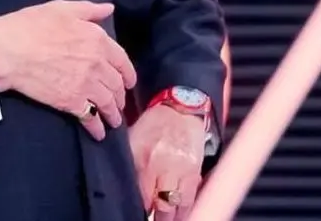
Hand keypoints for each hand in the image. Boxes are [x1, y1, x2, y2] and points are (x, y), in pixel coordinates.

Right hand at [0, 0, 136, 140]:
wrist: (9, 51)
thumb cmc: (31, 25)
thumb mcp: (61, 8)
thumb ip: (89, 9)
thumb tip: (109, 9)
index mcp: (98, 40)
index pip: (122, 61)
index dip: (128, 73)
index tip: (129, 82)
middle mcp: (98, 64)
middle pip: (116, 84)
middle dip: (120, 96)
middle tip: (119, 103)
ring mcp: (86, 85)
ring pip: (108, 103)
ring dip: (113, 114)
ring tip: (113, 121)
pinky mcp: (71, 102)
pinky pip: (91, 118)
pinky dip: (97, 128)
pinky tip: (98, 133)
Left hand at [128, 104, 205, 220]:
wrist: (180, 111)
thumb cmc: (153, 126)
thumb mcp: (133, 140)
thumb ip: (130, 165)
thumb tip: (125, 188)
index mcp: (144, 159)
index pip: (141, 195)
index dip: (140, 208)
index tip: (137, 213)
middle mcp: (163, 167)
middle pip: (161, 205)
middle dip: (156, 217)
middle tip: (153, 219)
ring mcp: (181, 170)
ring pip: (177, 206)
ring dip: (171, 218)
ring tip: (165, 220)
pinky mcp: (195, 172)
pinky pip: (190, 199)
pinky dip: (184, 210)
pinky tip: (179, 215)